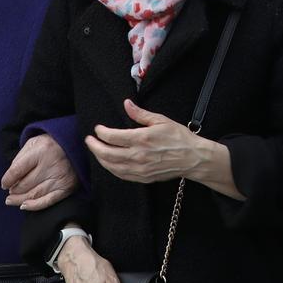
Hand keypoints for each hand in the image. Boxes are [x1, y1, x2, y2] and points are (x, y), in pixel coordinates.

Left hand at [1, 133, 76, 209]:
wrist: (74, 144)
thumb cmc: (50, 144)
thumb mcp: (33, 143)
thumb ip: (20, 158)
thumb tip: (10, 179)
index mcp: (41, 150)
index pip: (17, 170)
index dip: (7, 180)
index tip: (4, 184)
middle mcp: (51, 164)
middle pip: (25, 184)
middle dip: (14, 190)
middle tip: (10, 191)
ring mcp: (60, 177)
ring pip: (34, 194)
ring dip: (19, 200)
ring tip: (11, 200)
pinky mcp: (67, 187)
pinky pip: (48, 201)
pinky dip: (35, 206)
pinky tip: (24, 206)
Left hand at [85, 98, 214, 184]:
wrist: (192, 158)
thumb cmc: (179, 137)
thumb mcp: (161, 120)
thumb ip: (140, 114)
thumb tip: (126, 104)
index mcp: (141, 139)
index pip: (112, 137)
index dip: (101, 133)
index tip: (98, 129)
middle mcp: (138, 155)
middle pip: (107, 153)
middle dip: (94, 146)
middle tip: (89, 140)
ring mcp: (139, 169)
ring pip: (112, 166)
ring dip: (100, 158)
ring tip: (96, 151)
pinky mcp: (143, 177)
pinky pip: (121, 175)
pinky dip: (111, 169)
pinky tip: (108, 163)